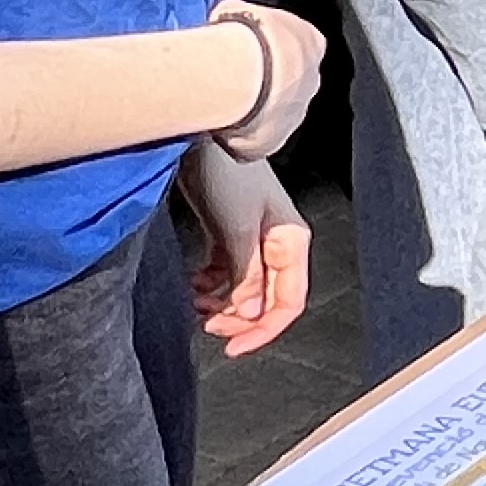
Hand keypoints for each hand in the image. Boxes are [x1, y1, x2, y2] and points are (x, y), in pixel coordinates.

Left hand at [180, 142, 311, 355]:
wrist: (203, 139)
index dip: (263, 330)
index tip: (233, 347)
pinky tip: (195, 286)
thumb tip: (251, 315)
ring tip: (196, 305)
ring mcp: (254, 239)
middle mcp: (277, 245)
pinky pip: (226, 273)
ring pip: (244, 289)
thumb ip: (246, 276)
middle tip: (208, 326)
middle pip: (265, 299)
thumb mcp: (236, 231)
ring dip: (222, 304)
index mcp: (290, 243)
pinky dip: (210, 286)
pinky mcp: (231, 233)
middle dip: (237, 319)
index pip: (288, 303)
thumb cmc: (227, 174)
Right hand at [202, 0, 325, 160]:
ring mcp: (293, 115)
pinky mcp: (269, 143)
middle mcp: (310, 81)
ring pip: (268, 116)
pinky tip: (214, 125)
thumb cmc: (247, 36)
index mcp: (311, 43)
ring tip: (217, 101)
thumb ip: (235, 16)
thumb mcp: (238, 10)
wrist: (247, 74)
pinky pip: (249, 143)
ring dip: (247, 111)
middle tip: (227, 80)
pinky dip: (233, 137)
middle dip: (258, 84)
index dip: (263, 51)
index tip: (239, 52)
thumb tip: (219, 16)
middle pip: (283, 85)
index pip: (292, 48)